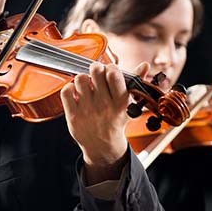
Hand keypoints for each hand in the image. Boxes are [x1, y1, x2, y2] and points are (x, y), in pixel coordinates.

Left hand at [61, 62, 149, 183]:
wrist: (102, 146)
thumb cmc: (115, 121)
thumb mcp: (129, 104)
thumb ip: (136, 82)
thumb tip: (145, 64)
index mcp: (120, 103)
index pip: (114, 74)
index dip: (111, 67)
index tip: (110, 71)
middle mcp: (104, 106)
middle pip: (96, 71)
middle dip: (96, 69)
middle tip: (96, 74)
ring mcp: (87, 111)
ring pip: (80, 78)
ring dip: (83, 79)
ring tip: (87, 86)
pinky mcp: (73, 116)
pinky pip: (66, 91)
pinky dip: (70, 88)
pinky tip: (76, 93)